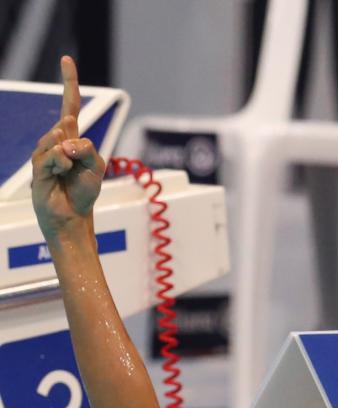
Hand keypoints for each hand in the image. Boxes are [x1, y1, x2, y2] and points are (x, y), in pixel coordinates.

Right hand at [31, 55, 105, 240]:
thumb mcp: (96, 168)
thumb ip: (86, 149)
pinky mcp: (38, 167)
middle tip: (79, 167)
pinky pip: (52, 156)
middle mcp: (56, 141)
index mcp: (72, 138)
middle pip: (67, 124)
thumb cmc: (84, 192)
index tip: (67, 59)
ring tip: (70, 174)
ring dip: (70, 158)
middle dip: (79, 145)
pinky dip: (61, 165)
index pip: (69, 105)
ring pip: (58, 140)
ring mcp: (45, 152)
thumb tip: (64, 141)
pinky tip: (62, 174)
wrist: (73, 216)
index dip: (69, 83)